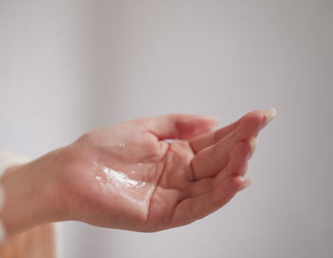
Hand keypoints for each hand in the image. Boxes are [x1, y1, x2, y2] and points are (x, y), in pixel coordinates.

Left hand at [57, 109, 275, 231]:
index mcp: (176, 156)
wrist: (71, 171)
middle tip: (259, 125)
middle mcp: (179, 177)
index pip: (214, 143)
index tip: (260, 116)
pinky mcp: (162, 216)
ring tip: (250, 148)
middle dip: (240, 145)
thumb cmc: (102, 150)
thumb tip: (213, 120)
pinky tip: (235, 180)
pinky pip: (195, 208)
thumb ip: (178, 125)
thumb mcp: (145, 129)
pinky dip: (217, 196)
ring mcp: (172, 197)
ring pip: (212, 186)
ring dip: (234, 168)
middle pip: (218, 162)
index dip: (237, 130)